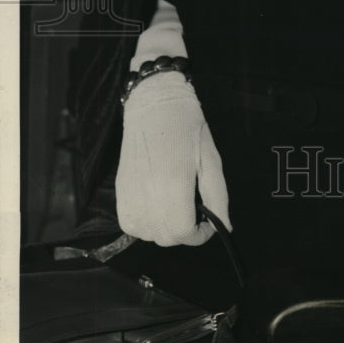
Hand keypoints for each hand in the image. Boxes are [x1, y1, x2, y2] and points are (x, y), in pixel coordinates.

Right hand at [116, 72, 231, 245]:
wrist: (153, 105)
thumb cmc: (187, 127)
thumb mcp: (211, 159)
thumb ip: (218, 196)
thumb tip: (225, 226)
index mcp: (174, 185)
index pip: (183, 232)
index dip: (199, 235)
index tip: (207, 222)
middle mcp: (147, 195)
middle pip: (166, 238)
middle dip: (185, 231)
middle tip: (194, 209)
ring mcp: (128, 196)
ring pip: (148, 235)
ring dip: (165, 229)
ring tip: (175, 205)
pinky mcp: (118, 193)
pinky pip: (130, 225)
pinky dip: (146, 224)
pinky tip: (156, 205)